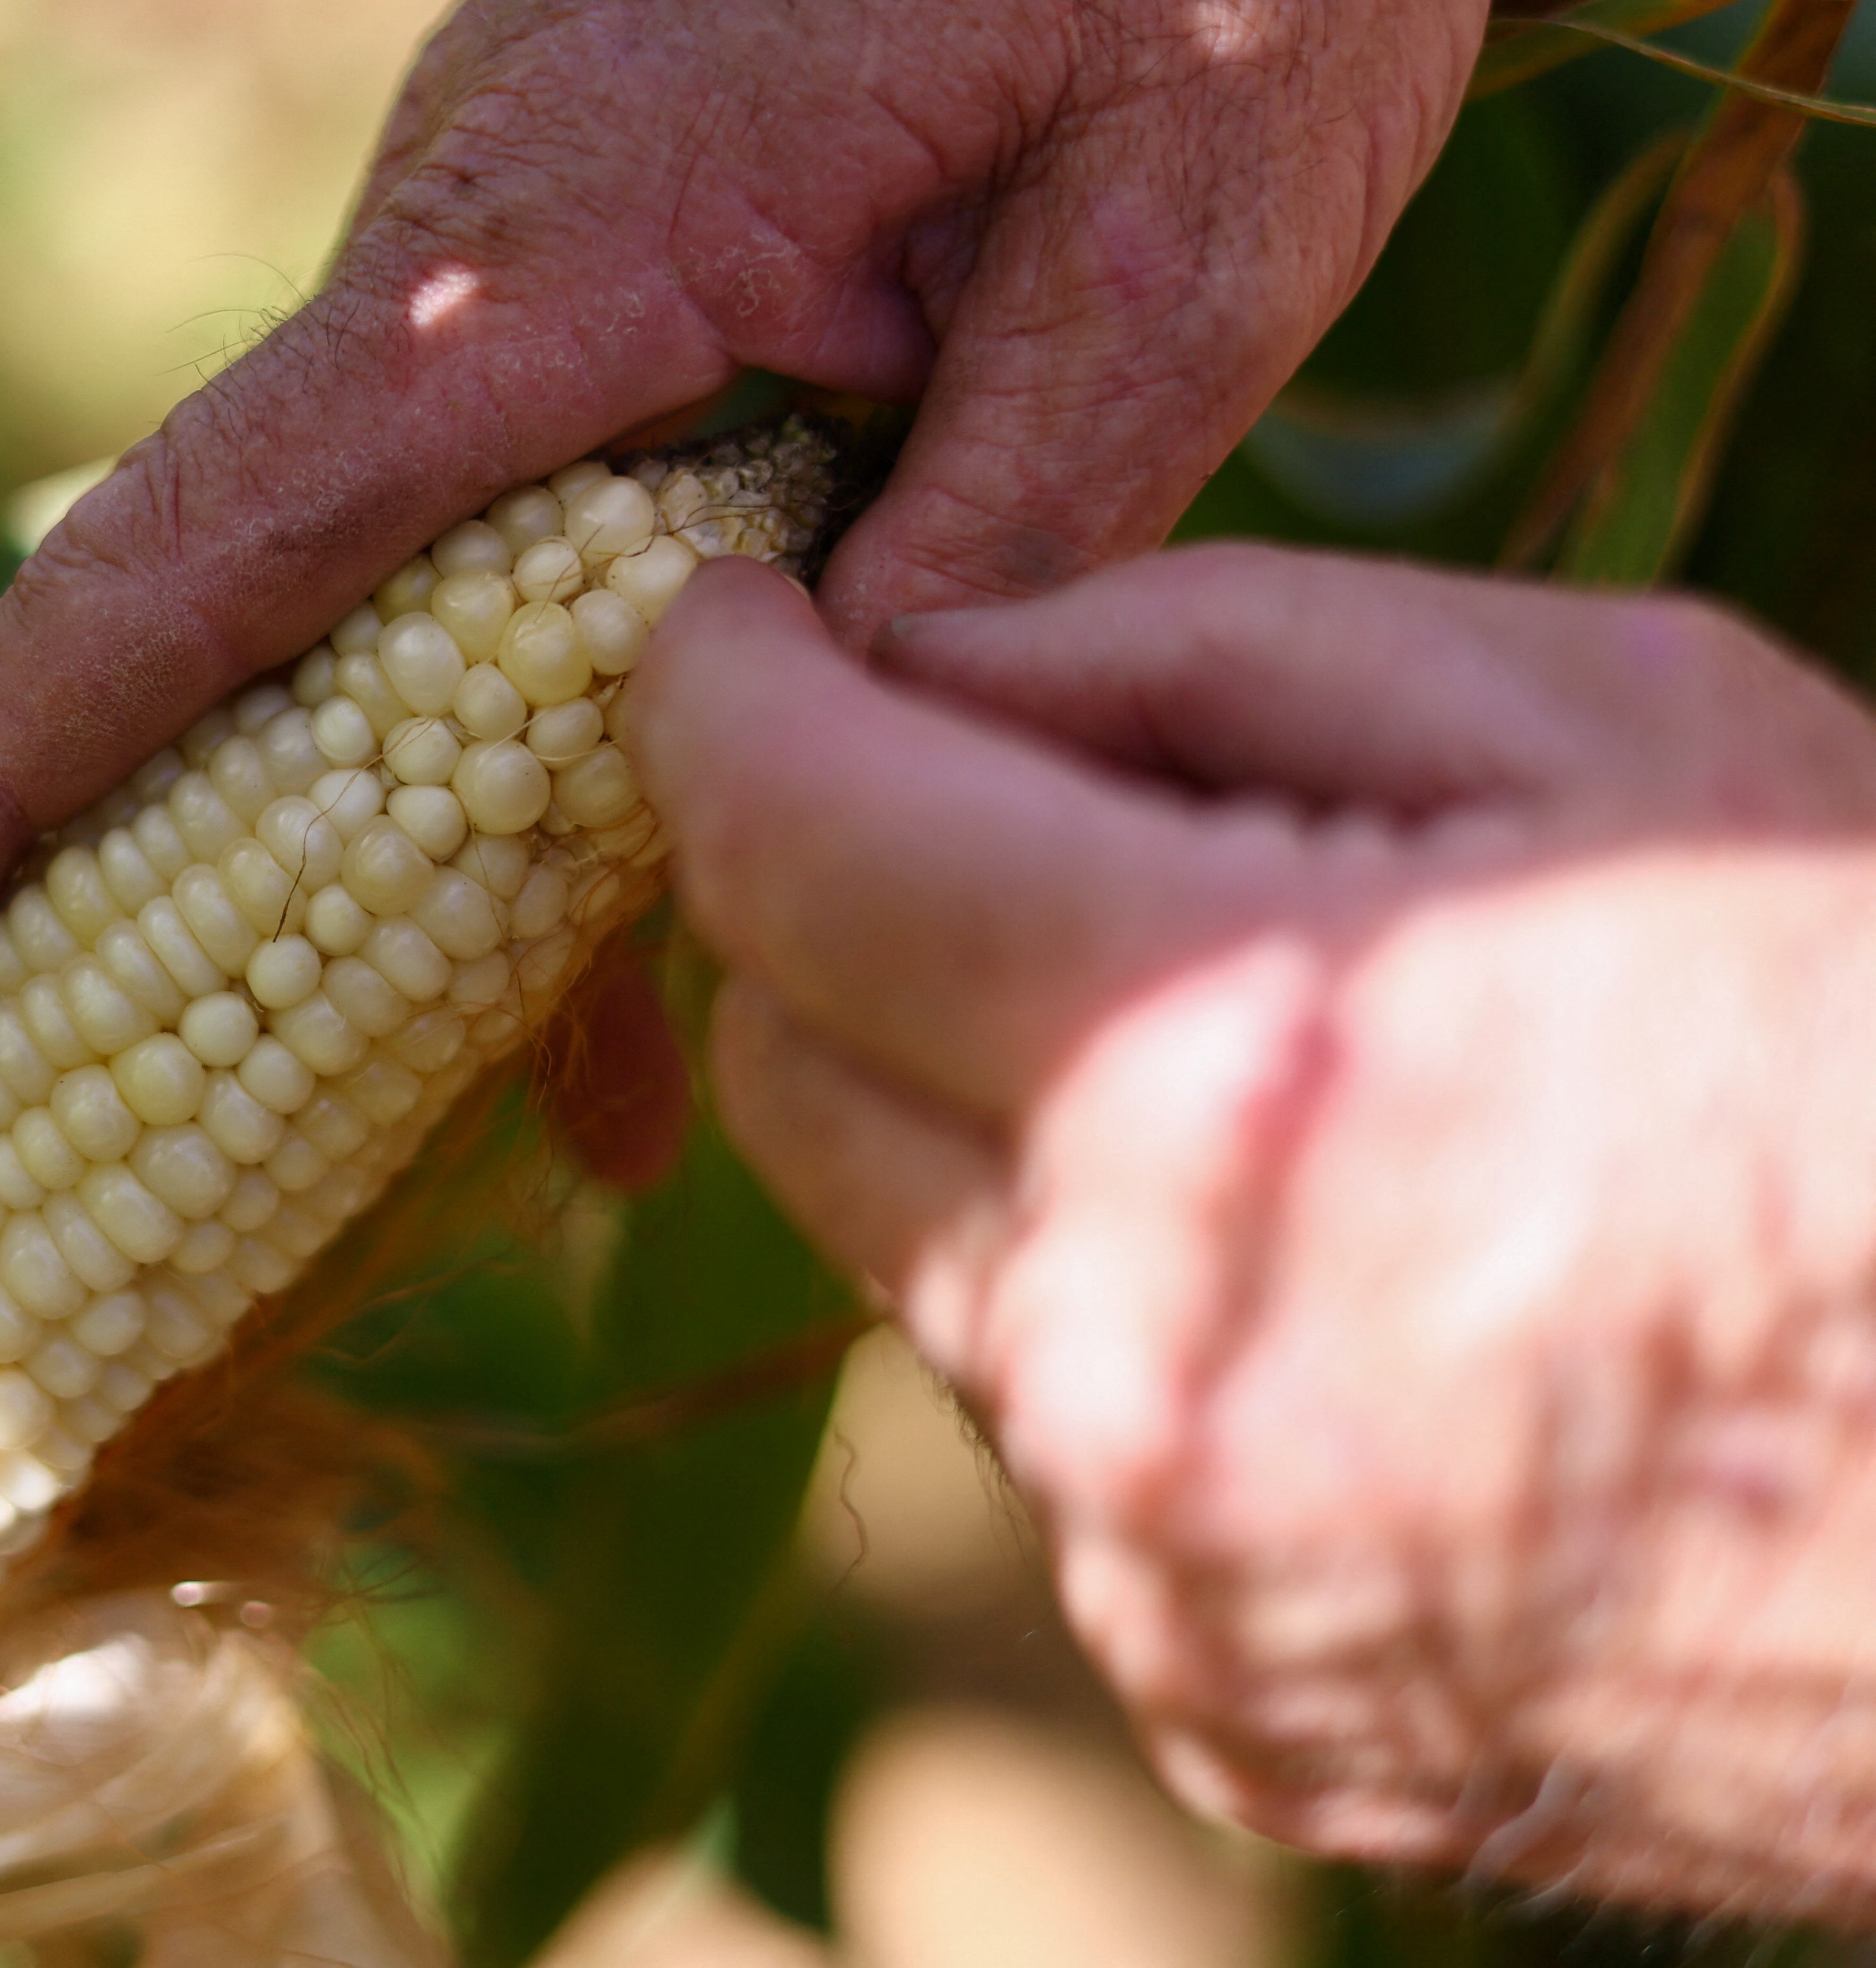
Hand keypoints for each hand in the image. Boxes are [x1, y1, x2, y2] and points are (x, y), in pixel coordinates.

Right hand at [0, 0, 1496, 1045]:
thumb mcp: (1183, 212)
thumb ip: (1021, 496)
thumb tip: (847, 749)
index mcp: (566, 241)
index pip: (220, 545)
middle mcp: (470, 266)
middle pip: (216, 608)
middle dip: (49, 842)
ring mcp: (503, 285)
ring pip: (352, 615)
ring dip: (311, 857)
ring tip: (278, 1120)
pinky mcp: (577, 311)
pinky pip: (479, 564)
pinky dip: (500, 761)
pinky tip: (586, 975)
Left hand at [630, 546, 1875, 1917]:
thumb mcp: (1606, 713)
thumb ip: (1195, 650)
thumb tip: (921, 661)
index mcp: (1217, 1068)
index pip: (785, 845)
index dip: (716, 702)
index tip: (718, 634)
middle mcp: (1135, 1356)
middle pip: (790, 1067)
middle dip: (833, 910)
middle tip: (984, 812)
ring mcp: (1168, 1566)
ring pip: (914, 1258)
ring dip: (993, 1114)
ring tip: (1259, 1054)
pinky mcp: (1217, 1688)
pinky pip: (1053, 1437)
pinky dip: (1117, 1306)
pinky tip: (1332, 1257)